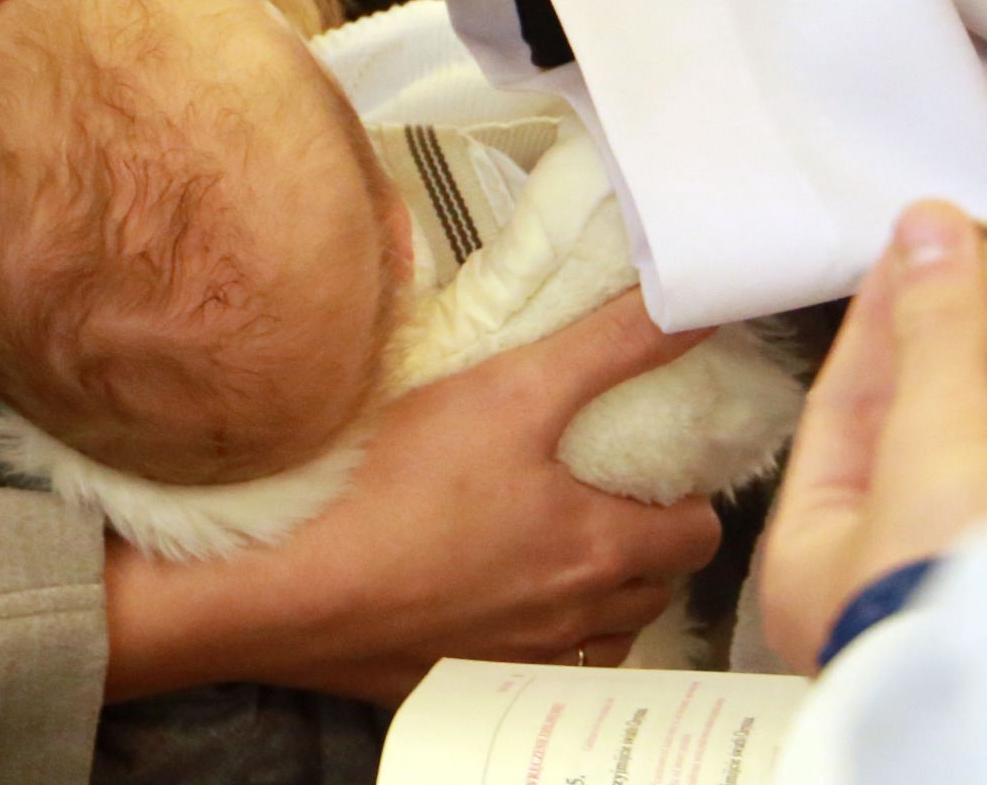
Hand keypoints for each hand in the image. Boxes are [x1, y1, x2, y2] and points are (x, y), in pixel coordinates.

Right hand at [103, 294, 724, 704]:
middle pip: (652, 590)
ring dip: (593, 592)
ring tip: (550, 535)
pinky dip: (529, 631)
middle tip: (610, 489)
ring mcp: (515, 662)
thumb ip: (609, 345)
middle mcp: (572, 622)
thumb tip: (686, 304)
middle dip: (648, 543)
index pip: (698, 534)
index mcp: (598, 550)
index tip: (666, 462)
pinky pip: (528, 665)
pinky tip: (487, 586)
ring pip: (595, 635)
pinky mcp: (456, 682)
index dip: (691, 493)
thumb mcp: (511, 388)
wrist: (287, 587)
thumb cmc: (396, 486)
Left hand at [758, 201, 986, 671]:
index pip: (849, 406)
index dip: (887, 314)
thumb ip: (934, 332)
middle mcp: (903, 565)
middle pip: (938, 410)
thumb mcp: (928, 441)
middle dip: (974, 314)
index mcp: (825, 557)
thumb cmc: (952, 601)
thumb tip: (926, 227)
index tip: (920, 239)